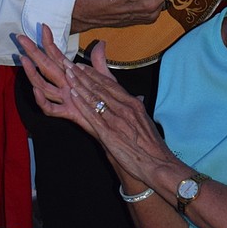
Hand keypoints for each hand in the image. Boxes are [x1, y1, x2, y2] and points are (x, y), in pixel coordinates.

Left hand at [18, 29, 172, 179]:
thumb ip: (136, 108)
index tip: (83, 67)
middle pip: (100, 87)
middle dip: (83, 75)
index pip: (110, 84)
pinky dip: (82, 103)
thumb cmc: (152, 145)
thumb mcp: (145, 120)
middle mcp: (124, 107)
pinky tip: (73, 95)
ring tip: (68, 75)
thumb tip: (136, 100)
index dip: (94, 74)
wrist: (157, 162)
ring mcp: (116, 119)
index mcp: (133, 103)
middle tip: (70, 65)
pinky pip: (92, 114)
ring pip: (94, 97)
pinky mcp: (109, 133)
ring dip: (80, 85)